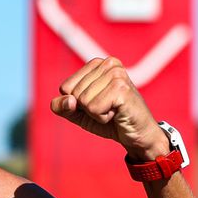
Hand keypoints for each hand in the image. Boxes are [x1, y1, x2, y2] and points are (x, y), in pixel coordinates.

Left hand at [49, 57, 167, 160]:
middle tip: (107, 108)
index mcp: (97, 63)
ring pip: (83, 101)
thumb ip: (61, 106)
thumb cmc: (108, 120)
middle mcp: (108, 63)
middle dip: (87, 108)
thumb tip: (68, 100)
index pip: (65, 87)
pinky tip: (117, 113)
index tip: (97, 103)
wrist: (136, 134)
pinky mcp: (122, 89)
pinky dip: (102, 117)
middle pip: (74, 93)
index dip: (76, 103)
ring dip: (95, 113)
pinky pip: (93, 108)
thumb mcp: (77, 113)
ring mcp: (117, 74)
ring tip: (113, 110)